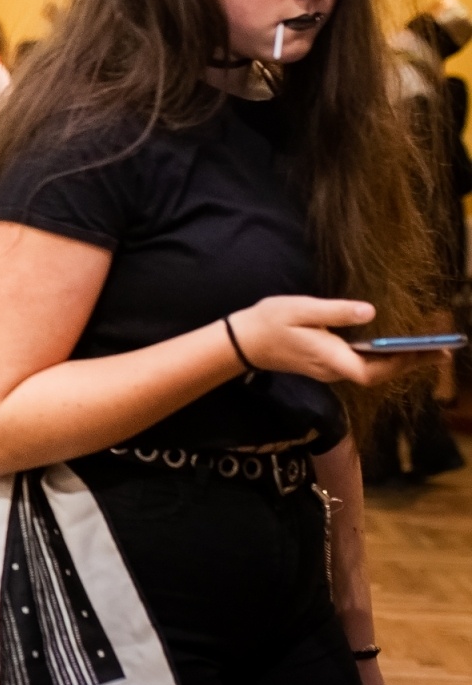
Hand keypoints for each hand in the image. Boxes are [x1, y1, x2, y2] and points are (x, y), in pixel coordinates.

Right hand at [229, 296, 442, 384]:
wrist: (242, 342)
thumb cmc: (269, 322)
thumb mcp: (301, 309)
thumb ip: (335, 312)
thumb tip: (370, 311)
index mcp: (330, 358)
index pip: (375, 369)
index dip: (405, 362)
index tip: (432, 353)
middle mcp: (333, 370)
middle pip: (379, 374)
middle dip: (410, 363)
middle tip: (442, 351)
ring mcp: (329, 370)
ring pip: (371, 372)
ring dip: (398, 362)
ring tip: (424, 349)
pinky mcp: (325, 365)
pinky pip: (361, 366)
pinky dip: (381, 359)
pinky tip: (392, 348)